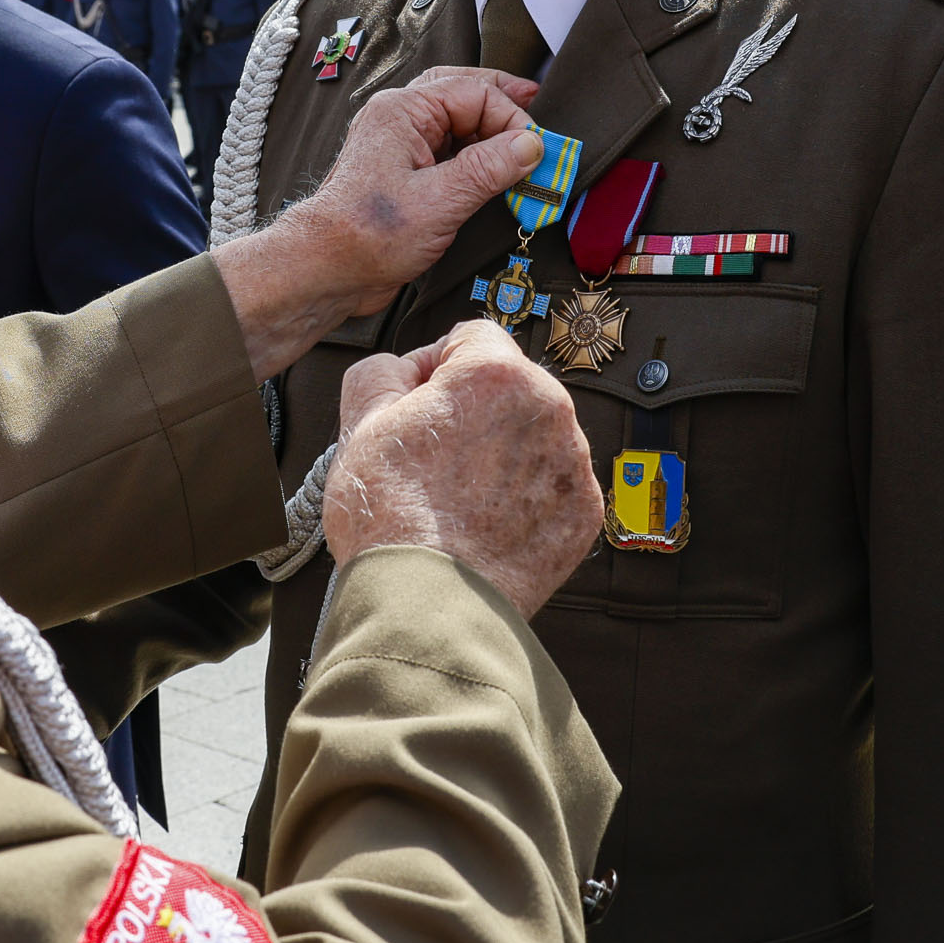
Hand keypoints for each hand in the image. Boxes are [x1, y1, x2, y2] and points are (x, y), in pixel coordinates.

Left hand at [213, 65, 543, 379]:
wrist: (326, 269)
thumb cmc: (367, 235)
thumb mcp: (440, 202)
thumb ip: (488, 169)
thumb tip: (531, 145)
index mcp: (403, 111)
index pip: (474, 92)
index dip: (511, 117)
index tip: (535, 150)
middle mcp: (400, 118)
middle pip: (462, 90)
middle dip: (503, 101)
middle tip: (538, 107)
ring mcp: (401, 144)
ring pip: (455, 117)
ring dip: (490, 126)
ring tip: (522, 137)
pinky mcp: (404, 171)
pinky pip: (447, 145)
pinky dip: (475, 150)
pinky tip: (496, 164)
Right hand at [325, 322, 598, 619]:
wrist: (428, 605)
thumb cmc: (392, 518)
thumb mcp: (360, 419)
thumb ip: (384, 369)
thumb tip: (407, 369)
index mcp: (496, 374)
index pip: (472, 337)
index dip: (436, 366)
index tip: (422, 401)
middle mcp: (550, 409)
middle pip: (510, 387)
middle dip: (475, 412)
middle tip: (433, 457)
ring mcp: (573, 464)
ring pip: (535, 437)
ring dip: (503, 454)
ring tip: (458, 497)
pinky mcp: (583, 513)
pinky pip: (554, 487)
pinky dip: (527, 499)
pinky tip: (486, 522)